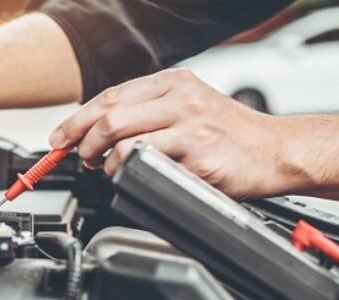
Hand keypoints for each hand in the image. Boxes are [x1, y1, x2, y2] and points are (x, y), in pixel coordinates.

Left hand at [48, 68, 307, 199]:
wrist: (278, 151)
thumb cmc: (232, 135)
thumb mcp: (191, 107)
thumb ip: (150, 112)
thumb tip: (99, 129)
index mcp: (175, 83)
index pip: (111, 96)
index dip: (78, 119)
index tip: (60, 137)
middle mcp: (181, 99)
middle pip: (109, 117)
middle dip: (82, 141)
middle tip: (80, 158)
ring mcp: (191, 127)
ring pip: (123, 141)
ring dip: (104, 161)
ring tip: (107, 169)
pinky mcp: (199, 157)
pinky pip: (148, 165)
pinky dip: (130, 174)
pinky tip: (133, 177)